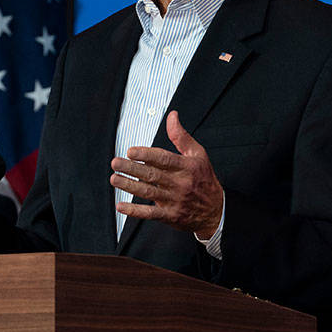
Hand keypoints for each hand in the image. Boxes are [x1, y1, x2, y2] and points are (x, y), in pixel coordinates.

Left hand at [110, 111, 222, 237]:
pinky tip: (121, 206)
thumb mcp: (198, 154)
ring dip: (129, 186)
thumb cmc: (204, 178)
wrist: (217, 210)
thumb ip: (181, 136)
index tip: (131, 151)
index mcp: (186, 167)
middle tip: (115, 163)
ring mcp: (174, 201)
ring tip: (114, 179)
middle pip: (153, 175)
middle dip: (132, 169)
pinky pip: (150, 214)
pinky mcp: (170, 215)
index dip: (146, 154)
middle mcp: (180, 184)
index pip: (164, 159)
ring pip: (149, 192)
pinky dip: (135, 211)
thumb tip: (172, 116)